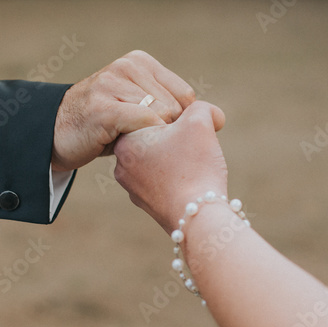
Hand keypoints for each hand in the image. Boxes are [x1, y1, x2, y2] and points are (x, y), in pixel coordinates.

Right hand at [51, 50, 195, 172]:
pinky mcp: (104, 108)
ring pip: (161, 116)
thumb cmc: (103, 127)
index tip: (162, 139)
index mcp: (139, 62)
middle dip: (167, 133)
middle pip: (175, 108)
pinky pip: (143, 123)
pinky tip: (128, 147)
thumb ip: (173, 110)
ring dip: (152, 140)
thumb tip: (220, 118)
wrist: (55, 134)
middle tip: (143, 145)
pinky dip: (144, 140)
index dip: (182, 124)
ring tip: (132, 145)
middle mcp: (126, 66)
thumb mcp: (138, 108)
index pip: (186, 96)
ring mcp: (112, 84)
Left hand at [113, 101, 226, 233]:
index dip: (178, 116)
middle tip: (195, 146)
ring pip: (160, 161)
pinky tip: (192, 183)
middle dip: (177, 137)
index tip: (191, 129)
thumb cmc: (194, 168)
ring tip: (195, 166)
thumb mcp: (199, 122)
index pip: (150, 115)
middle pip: (155, 139)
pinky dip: (179, 179)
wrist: (198, 219)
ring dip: (179, 158)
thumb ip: (199, 107)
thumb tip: (206, 112)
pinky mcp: (148, 205)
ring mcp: (133, 189)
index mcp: (125, 142)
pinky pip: (164, 182)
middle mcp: (121, 166)